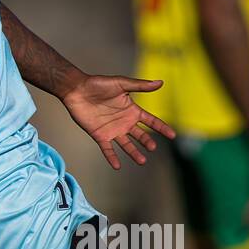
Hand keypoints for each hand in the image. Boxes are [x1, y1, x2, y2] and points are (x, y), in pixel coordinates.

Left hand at [61, 74, 176, 168]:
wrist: (77, 89)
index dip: (161, 128)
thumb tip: (160, 82)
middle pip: (140, 135)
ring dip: (133, 152)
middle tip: (152, 148)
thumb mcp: (121, 83)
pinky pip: (107, 149)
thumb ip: (140, 85)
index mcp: (132, 110)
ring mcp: (112, 130)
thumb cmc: (98, 84)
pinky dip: (112, 157)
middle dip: (146, 141)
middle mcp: (124, 122)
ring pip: (126, 145)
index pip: (151, 121)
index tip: (172, 135)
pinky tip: (117, 166)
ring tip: (141, 161)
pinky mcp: (99, 135)